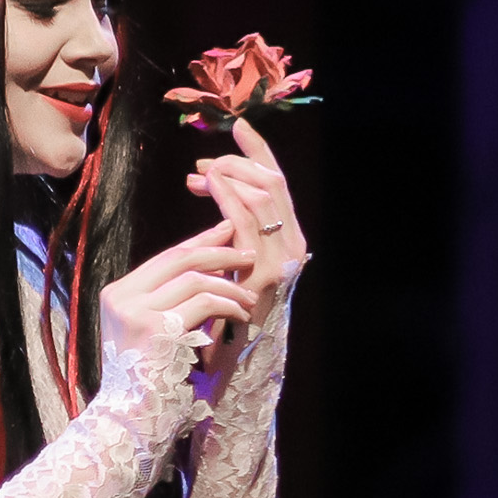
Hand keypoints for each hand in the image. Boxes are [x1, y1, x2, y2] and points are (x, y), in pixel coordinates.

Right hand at [98, 220, 258, 369]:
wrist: (129, 420)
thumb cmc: (148, 380)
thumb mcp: (152, 330)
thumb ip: (170, 299)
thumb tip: (210, 263)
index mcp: (117, 294)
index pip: (166, 257)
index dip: (200, 242)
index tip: (227, 233)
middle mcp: (121, 297)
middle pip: (179, 258)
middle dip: (219, 252)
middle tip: (248, 254)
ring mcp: (135, 311)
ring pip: (194, 279)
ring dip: (229, 286)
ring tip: (248, 298)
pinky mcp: (155, 329)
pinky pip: (203, 303)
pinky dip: (228, 305)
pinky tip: (241, 315)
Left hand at [186, 117, 305, 368]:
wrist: (232, 370)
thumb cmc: (225, 320)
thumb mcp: (230, 262)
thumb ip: (229, 226)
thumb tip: (207, 183)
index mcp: (288, 242)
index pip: (278, 185)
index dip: (261, 152)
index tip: (238, 127)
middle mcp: (294, 248)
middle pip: (274, 183)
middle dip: (240, 162)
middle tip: (206, 161)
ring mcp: (283, 262)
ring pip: (263, 196)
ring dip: (231, 176)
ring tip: (203, 171)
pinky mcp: (265, 277)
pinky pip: (246, 223)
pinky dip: (227, 197)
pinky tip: (206, 185)